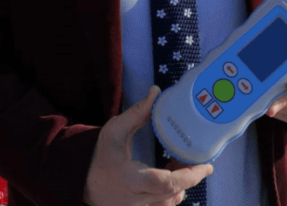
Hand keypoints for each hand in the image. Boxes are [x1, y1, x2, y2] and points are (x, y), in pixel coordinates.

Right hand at [83, 85, 212, 205]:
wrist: (81, 181)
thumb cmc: (99, 155)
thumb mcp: (114, 130)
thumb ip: (137, 113)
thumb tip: (156, 91)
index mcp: (129, 179)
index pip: (163, 183)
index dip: (188, 176)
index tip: (205, 165)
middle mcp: (135, 200)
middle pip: (172, 194)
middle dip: (190, 176)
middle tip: (198, 160)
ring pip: (170, 202)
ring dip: (182, 184)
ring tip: (181, 163)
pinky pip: (164, 205)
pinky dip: (173, 191)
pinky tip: (171, 174)